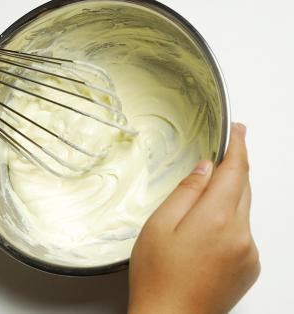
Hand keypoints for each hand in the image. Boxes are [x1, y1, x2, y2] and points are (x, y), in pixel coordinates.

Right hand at [128, 123, 259, 313]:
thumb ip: (186, 192)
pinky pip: (243, 231)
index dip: (238, 148)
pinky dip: (230, 220)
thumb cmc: (158, 277)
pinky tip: (204, 232)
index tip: (239, 131)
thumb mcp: (159, 225)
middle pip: (243, 188)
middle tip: (220, 154)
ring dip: (228, 196)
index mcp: (217, 220)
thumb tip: (205, 169)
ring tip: (198, 206)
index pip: (236, 172)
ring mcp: (249, 253)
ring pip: (243, 210)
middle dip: (234, 169)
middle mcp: (241, 235)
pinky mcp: (249, 266)